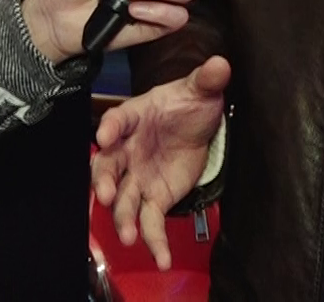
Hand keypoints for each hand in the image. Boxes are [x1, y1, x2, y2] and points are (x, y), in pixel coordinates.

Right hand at [90, 56, 230, 269]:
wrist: (198, 125)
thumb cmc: (189, 104)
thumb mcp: (200, 90)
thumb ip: (207, 79)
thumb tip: (222, 64)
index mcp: (134, 117)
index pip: (117, 120)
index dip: (109, 128)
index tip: (105, 136)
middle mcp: (127, 150)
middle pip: (106, 167)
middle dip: (102, 181)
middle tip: (104, 194)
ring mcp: (137, 177)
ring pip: (122, 200)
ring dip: (122, 218)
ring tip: (130, 237)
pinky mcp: (155, 198)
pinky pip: (149, 221)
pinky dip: (154, 242)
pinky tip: (162, 259)